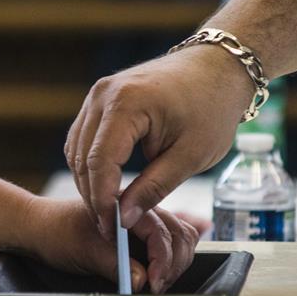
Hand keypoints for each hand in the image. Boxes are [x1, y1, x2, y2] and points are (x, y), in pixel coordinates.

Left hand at [25, 198, 198, 293]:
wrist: (41, 229)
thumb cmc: (57, 231)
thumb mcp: (83, 250)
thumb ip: (113, 264)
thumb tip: (140, 280)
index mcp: (127, 205)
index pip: (161, 232)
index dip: (162, 260)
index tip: (154, 283)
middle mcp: (140, 210)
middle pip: (178, 235)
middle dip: (173, 263)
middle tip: (158, 287)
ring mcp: (142, 222)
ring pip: (179, 238)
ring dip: (175, 262)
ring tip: (160, 283)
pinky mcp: (140, 236)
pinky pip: (168, 243)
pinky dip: (171, 259)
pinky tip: (162, 273)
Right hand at [64, 45, 252, 236]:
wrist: (218, 67)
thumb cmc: (211, 107)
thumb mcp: (190, 156)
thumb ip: (154, 188)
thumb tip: (125, 219)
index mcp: (126, 103)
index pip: (100, 162)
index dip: (102, 200)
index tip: (112, 228)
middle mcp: (103, 94)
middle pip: (82, 157)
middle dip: (93, 196)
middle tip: (109, 228)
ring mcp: (99, 94)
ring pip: (78, 149)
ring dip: (89, 183)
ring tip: (109, 212)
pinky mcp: (102, 99)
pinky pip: (84, 138)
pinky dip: (92, 165)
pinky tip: (107, 188)